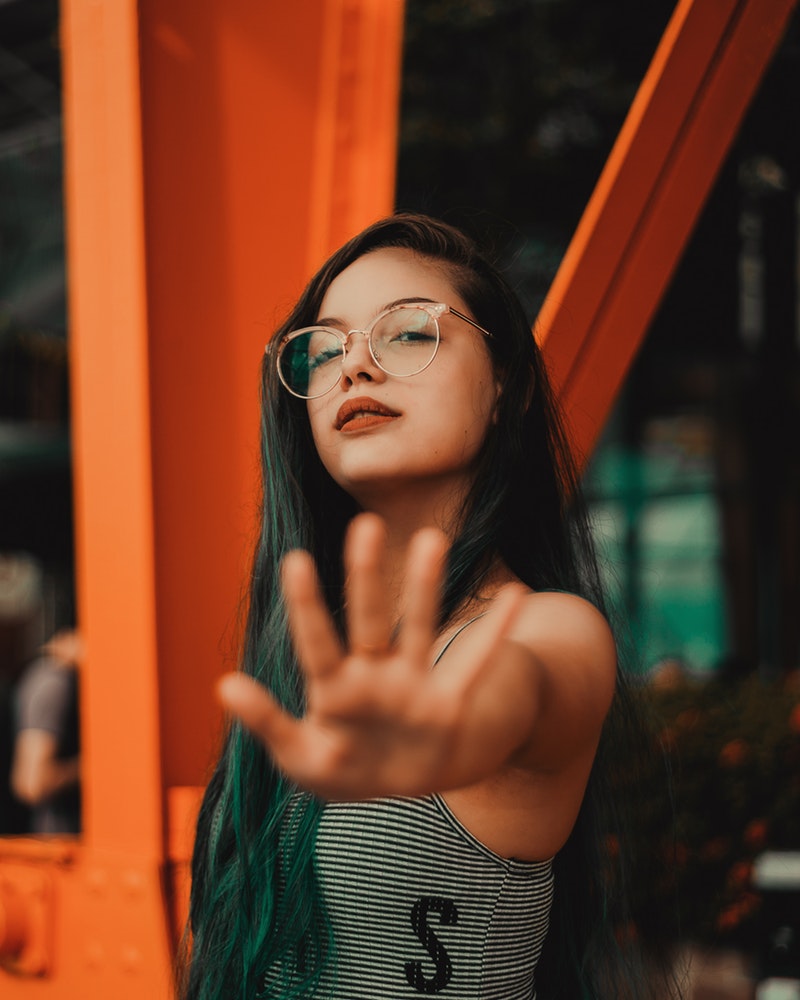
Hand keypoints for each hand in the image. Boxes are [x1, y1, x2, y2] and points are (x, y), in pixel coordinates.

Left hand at [217, 513, 525, 798]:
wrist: (393, 784)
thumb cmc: (341, 767)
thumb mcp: (300, 757)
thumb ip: (266, 723)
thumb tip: (224, 683)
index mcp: (333, 689)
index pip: (316, 642)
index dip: (307, 605)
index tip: (296, 558)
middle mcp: (373, 675)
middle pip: (368, 620)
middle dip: (365, 578)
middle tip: (365, 524)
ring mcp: (412, 684)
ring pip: (418, 628)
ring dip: (424, 587)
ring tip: (431, 538)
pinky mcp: (448, 702)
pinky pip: (476, 664)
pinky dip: (496, 633)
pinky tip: (516, 594)